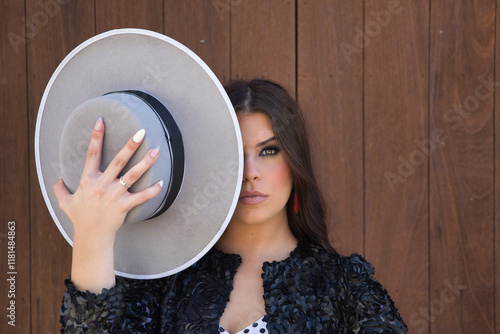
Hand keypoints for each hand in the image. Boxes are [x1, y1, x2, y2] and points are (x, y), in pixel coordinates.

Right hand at [52, 117, 161, 291]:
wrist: (90, 237)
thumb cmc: (80, 219)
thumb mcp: (65, 203)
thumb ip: (60, 190)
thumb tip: (56, 180)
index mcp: (88, 180)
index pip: (92, 154)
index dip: (96, 136)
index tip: (101, 120)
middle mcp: (101, 185)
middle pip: (118, 161)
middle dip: (130, 145)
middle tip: (141, 132)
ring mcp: (113, 195)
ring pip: (132, 175)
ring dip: (145, 162)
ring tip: (157, 150)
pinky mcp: (123, 206)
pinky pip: (141, 196)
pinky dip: (152, 190)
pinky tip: (162, 183)